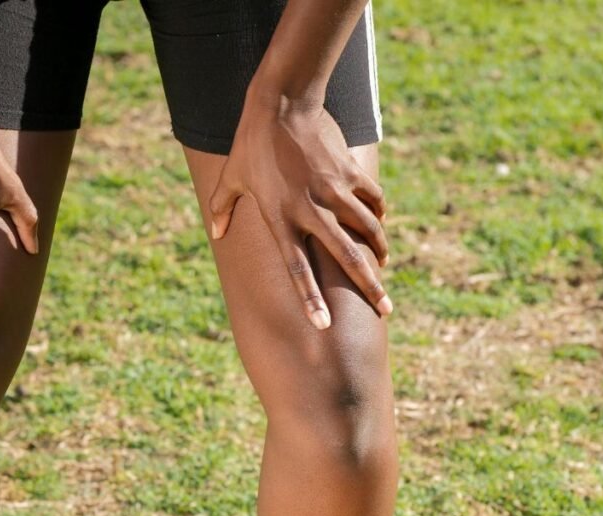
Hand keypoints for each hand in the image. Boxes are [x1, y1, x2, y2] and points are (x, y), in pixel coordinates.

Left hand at [209, 92, 390, 329]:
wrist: (281, 104)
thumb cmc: (251, 144)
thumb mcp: (231, 177)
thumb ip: (221, 208)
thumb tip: (216, 232)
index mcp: (279, 218)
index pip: (296, 268)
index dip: (310, 298)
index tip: (323, 324)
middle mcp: (309, 209)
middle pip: (345, 257)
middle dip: (369, 286)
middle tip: (386, 309)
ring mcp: (333, 191)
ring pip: (367, 229)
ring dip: (379, 252)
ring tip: (383, 267)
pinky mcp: (349, 172)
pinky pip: (371, 200)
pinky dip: (378, 215)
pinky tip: (378, 225)